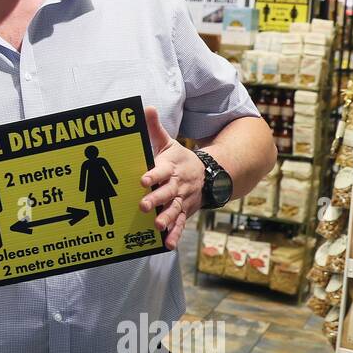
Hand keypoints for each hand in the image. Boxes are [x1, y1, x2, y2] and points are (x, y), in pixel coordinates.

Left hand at [139, 106, 204, 250]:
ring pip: (174, 209)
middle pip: (166, 192)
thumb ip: (155, 128)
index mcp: (171, 167)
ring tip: (157, 225)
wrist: (209, 175)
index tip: (142, 180)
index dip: (152, 175)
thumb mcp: (169, 142)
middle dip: (156, 199)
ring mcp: (182, 200)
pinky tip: (168, 244)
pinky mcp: (185, 212)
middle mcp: (177, 185)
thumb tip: (146, 108)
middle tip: (144, 205)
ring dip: (167, 218)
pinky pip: (180, 224)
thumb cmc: (180, 159)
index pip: (161, 170)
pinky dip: (175, 234)